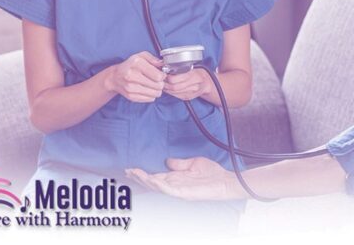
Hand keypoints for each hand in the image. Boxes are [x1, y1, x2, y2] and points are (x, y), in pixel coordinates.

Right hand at [106, 51, 164, 102]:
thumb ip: (154, 59)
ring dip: (157, 90)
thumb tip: (163, 65)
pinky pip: (149, 99)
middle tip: (158, 81)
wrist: (115, 77)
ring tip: (154, 85)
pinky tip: (148, 89)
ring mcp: (130, 87)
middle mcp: (132, 75)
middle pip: (158, 86)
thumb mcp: (142, 56)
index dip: (163, 76)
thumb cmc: (131, 66)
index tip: (161, 75)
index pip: (158, 76)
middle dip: (161, 83)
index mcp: (136, 63)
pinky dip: (151, 95)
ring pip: (155, 94)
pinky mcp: (131, 96)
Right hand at [125, 157, 244, 200]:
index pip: (155, 176)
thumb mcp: (193, 163)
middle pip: (153, 182)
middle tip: (127, 171)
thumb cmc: (212, 174)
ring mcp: (179, 190)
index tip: (131, 168)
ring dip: (145, 180)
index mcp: (175, 178)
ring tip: (134, 174)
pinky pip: (169, 189)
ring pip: (157, 186)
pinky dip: (159, 185)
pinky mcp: (185, 193)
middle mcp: (175, 185)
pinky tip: (151, 179)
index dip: (143, 173)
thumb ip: (180, 163)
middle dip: (139, 178)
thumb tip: (167, 160)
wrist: (226, 181)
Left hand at [163, 68, 214, 100]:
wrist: (207, 82)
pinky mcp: (188, 97)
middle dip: (165, 84)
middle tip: (160, 80)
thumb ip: (179, 68)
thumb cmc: (197, 72)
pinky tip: (168, 88)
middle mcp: (194, 85)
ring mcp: (191, 93)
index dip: (167, 77)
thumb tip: (165, 67)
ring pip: (174, 92)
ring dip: (166, 88)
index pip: (175, 79)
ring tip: (163, 83)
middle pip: (174, 87)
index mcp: (194, 75)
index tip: (163, 74)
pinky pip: (176, 96)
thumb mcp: (191, 67)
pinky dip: (170, 92)